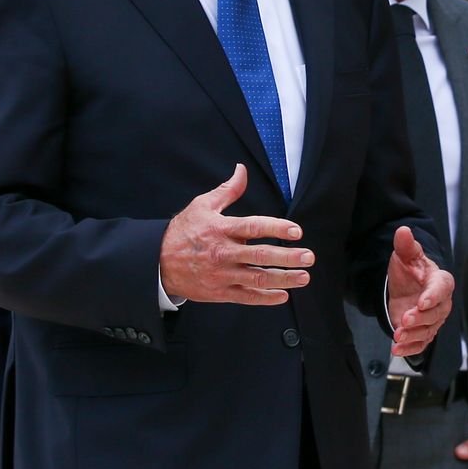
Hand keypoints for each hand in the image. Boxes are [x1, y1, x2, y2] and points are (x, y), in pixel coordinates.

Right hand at [159, 165, 313, 305]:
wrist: (158, 262)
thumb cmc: (183, 231)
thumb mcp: (203, 205)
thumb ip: (228, 190)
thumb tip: (242, 170)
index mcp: (221, 229)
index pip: (254, 228)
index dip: (277, 228)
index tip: (297, 231)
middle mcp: (223, 253)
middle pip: (260, 256)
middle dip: (288, 257)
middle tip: (309, 256)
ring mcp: (222, 275)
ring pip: (257, 279)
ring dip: (284, 279)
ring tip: (304, 277)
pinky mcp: (219, 292)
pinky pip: (246, 297)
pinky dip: (265, 298)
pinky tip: (283, 295)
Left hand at [386, 226, 453, 357]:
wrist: (406, 287)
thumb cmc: (410, 269)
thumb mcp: (405, 255)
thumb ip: (405, 245)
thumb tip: (403, 230)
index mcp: (440, 281)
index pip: (442, 288)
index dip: (433, 296)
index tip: (422, 302)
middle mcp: (441, 302)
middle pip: (436, 313)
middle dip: (421, 318)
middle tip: (404, 319)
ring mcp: (434, 319)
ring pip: (429, 330)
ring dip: (414, 335)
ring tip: (397, 337)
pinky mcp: (424, 332)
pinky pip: (421, 343)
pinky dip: (410, 349)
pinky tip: (397, 350)